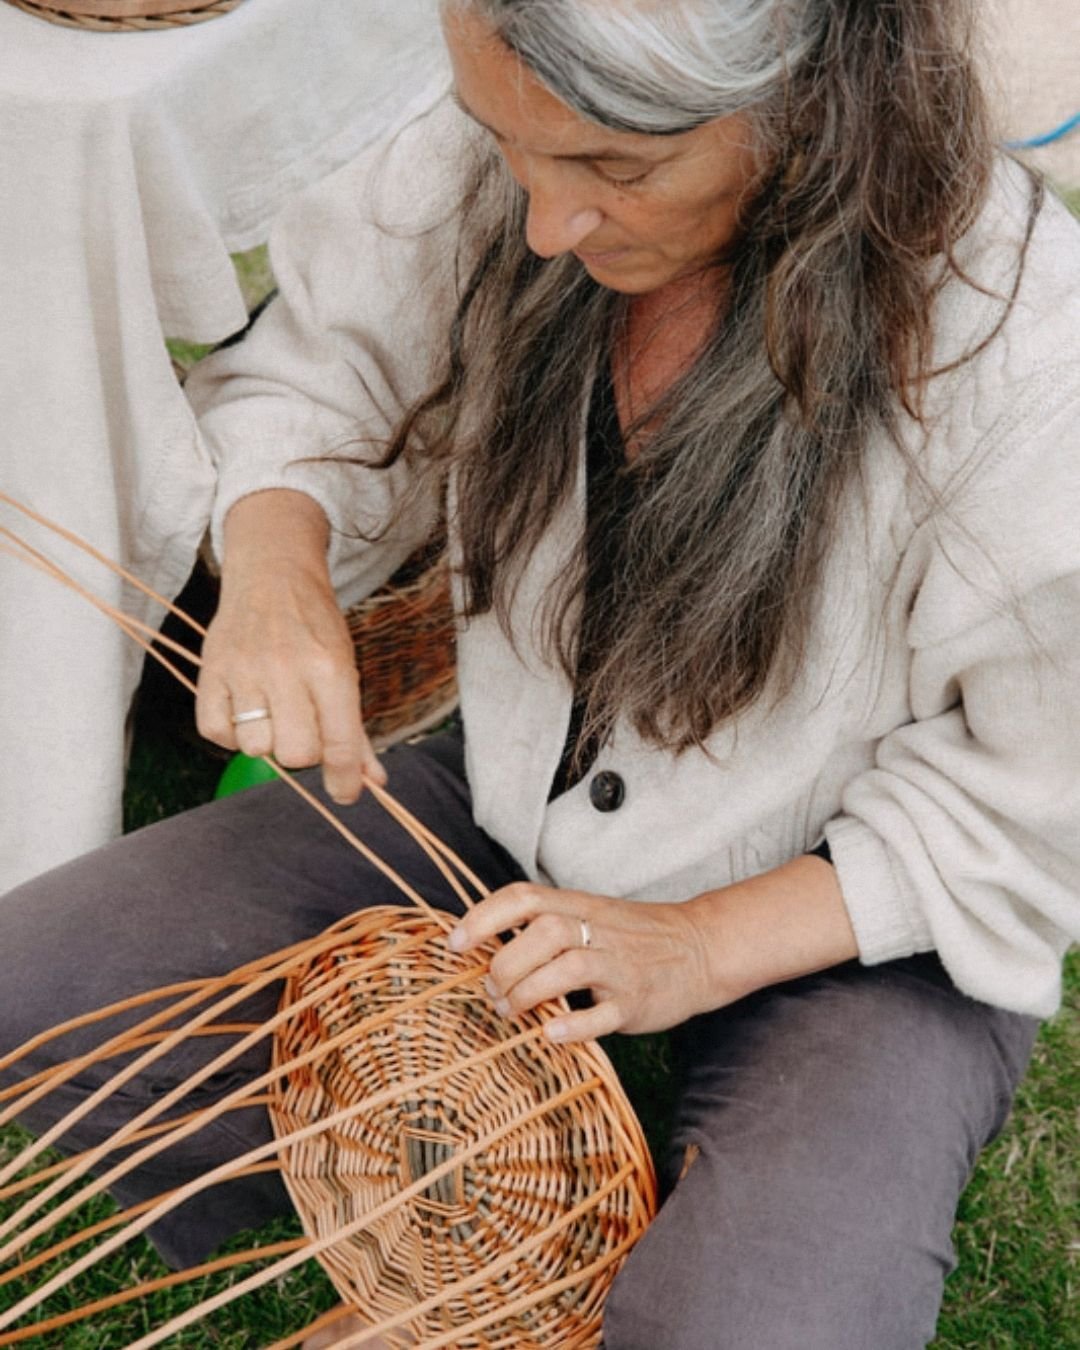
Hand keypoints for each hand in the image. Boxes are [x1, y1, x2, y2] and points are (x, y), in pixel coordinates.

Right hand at [195, 490, 385, 802]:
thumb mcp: (346, 669)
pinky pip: (216, 734)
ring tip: (273, 712)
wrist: (272, 575)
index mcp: (329, 669)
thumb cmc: (316, 628)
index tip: (346, 794)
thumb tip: (374, 782)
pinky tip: (245, 712)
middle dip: (304, 752)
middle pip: (296, 753)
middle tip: (304, 727)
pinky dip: (231, 734)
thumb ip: (355, 730)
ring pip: (255, 748)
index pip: (340, 743)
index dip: (346, 780)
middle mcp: (286, 670)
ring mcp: (244, 671)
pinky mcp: (210, 672)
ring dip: (267, 741)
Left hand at [448, 882, 715, 1042]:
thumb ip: (544, 924)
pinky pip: (604, 1013)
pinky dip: (574, 1025)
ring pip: (570, 968)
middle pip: (544, 933)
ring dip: (529, 992)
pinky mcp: (637, 1001)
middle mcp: (597, 930)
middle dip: (505, 964)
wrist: (700, 947)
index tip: (455, 944)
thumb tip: (483, 945)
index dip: (484, 917)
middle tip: (492, 992)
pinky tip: (552, 1034)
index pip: (525, 898)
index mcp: (579, 906)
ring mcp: (619, 966)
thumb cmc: (631, 936)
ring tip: (511, 1012)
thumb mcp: (589, 915)